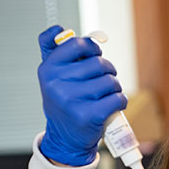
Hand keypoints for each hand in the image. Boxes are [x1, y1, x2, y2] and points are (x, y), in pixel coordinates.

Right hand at [37, 25, 126, 165]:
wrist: (65, 137)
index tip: (96, 54)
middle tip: (106, 78)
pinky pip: (117, 98)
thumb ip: (57, 50)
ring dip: (115, 87)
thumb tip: (66, 30)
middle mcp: (56, 83)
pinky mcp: (88, 115)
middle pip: (98, 63)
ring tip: (107, 94)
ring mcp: (71, 100)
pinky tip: (114, 104)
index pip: (77, 44)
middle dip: (108, 70)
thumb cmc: (64, 101)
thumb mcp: (53, 75)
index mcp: (48, 69)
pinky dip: (121, 100)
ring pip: (110, 81)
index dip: (92, 47)